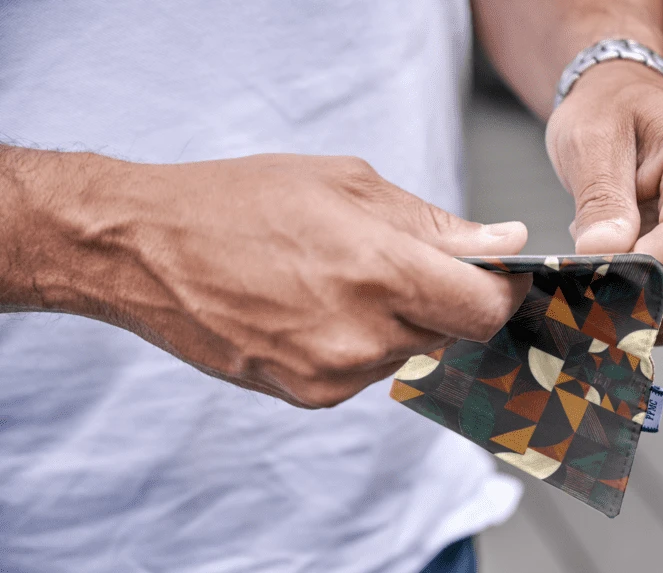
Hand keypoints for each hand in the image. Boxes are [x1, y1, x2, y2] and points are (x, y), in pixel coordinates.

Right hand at [11, 152, 530, 406]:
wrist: (146, 248)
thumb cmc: (243, 200)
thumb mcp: (347, 185)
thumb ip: (435, 224)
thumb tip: (505, 242)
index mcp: (380, 270)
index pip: (485, 307)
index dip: (502, 290)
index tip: (496, 273)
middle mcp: (362, 335)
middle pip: (451, 332)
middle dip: (442, 298)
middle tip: (397, 261)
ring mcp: (333, 374)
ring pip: (407, 351)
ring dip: (397, 319)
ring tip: (339, 279)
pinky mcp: (307, 396)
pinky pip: (366, 371)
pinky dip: (360, 342)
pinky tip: (314, 309)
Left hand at [546, 61, 662, 343]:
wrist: (627, 108)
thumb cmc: (609, 115)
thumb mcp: (591, 142)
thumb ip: (600, 199)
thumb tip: (603, 253)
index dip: (642, 270)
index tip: (594, 281)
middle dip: (635, 290)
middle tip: (581, 282)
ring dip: (641, 301)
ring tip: (600, 267)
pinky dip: (651, 307)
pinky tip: (619, 286)